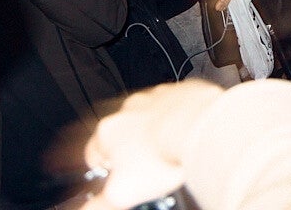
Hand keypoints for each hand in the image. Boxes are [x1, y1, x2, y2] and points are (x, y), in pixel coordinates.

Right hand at [78, 81, 222, 209]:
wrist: (198, 129)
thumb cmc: (163, 157)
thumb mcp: (122, 193)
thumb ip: (98, 204)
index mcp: (108, 131)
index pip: (92, 153)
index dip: (101, 169)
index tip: (110, 176)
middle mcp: (128, 109)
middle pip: (120, 133)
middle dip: (127, 149)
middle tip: (141, 165)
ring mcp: (155, 97)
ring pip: (146, 116)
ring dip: (151, 130)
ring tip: (163, 150)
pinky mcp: (179, 91)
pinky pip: (173, 104)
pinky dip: (175, 116)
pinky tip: (183, 132)